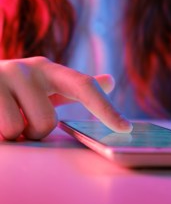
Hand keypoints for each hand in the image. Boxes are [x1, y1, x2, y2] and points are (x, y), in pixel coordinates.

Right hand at [0, 57, 131, 139]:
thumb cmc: (16, 90)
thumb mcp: (46, 85)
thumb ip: (76, 87)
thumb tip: (110, 80)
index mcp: (49, 70)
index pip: (85, 87)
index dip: (106, 109)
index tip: (125, 128)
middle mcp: (27, 69)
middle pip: (47, 122)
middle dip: (35, 131)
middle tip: (22, 118)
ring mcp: (2, 76)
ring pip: (20, 129)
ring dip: (14, 133)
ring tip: (6, 116)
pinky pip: (1, 132)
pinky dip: (0, 135)